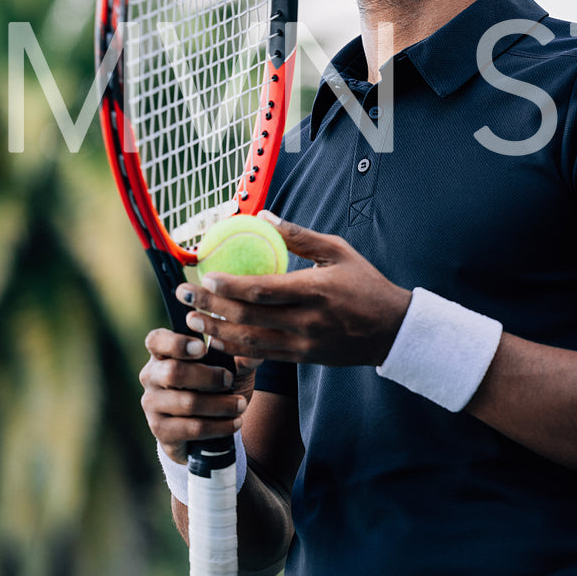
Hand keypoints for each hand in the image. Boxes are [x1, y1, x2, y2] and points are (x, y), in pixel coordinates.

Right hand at [139, 328, 258, 465]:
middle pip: (173, 373)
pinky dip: (219, 426)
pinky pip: (192, 428)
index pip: (156, 340)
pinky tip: (236, 422)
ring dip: (220, 404)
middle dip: (208, 376)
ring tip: (241, 405)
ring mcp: (152, 404)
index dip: (177, 343)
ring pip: (187, 403)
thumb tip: (253, 353)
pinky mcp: (160, 430)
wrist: (209, 425)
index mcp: (162, 352)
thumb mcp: (229, 365)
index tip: (203, 348)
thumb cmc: (216, 384)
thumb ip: (239, 356)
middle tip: (230, 380)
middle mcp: (151, 376)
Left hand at [177, 212, 412, 366]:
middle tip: (186, 294)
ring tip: (192, 318)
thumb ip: (300, 236)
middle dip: (210, 306)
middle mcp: (306, 321)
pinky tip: (217, 339)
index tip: (206, 275)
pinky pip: (262, 356)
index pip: (262, 290)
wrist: (391, 330)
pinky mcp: (302, 358)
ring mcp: (303, 344)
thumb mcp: (338, 251)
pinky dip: (235, 349)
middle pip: (247, 317)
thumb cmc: (365, 284)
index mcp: (314, 291)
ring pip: (249, 341)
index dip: (230, 285)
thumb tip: (265, 217)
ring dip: (216, 330)